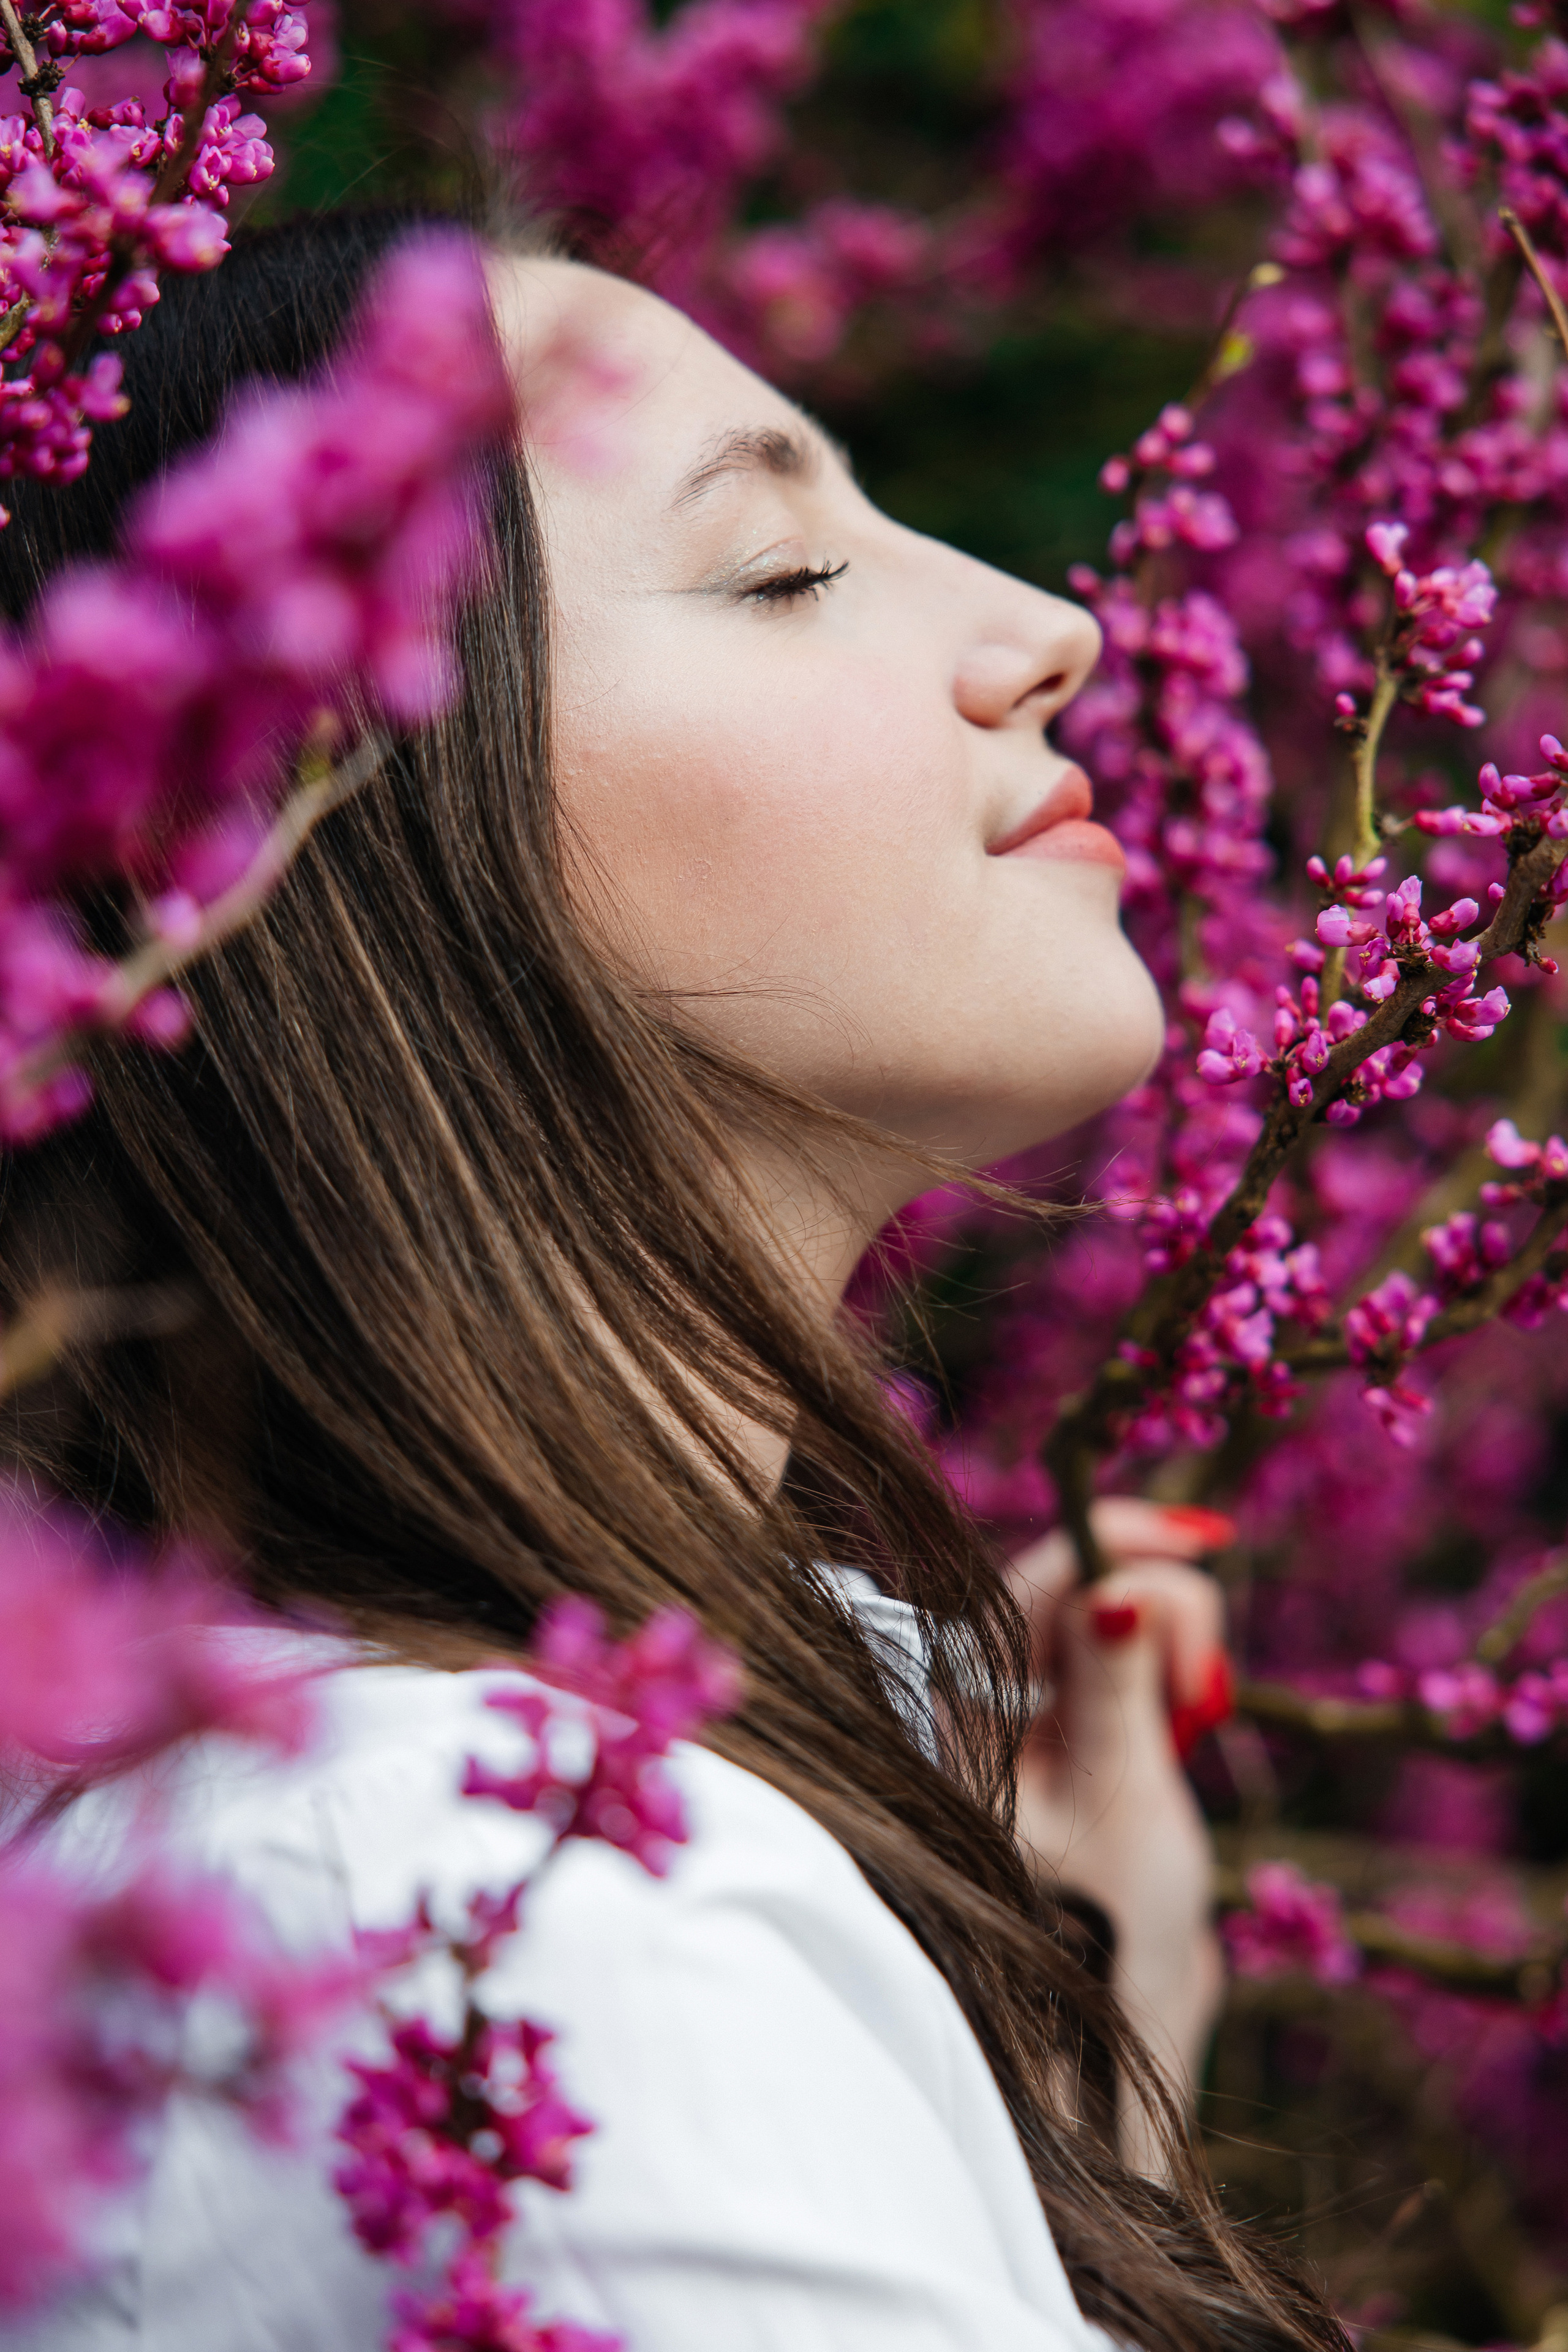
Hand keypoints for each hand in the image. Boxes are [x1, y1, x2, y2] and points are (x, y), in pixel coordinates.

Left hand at [1005, 1499, 1233, 2140]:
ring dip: (1168, 1645)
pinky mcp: (1077, 1748)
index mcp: (973, 1711)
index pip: (1040, 1578)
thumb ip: (1119, 1690)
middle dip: (1159, 1607)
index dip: (1117, 1539)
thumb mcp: (1120, 1807)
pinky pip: (1122, 1669)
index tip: (1199, 1542)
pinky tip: (1186, 1725)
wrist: (1104, 2043)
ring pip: (1110, 1623)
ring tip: (1192, 1725)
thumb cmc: (1098, 1939)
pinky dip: (1164, 1678)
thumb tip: (1118, 1588)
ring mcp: (1034, 1725)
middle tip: (1198, 1699)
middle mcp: (991, 1705)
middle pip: (1081, 1589)